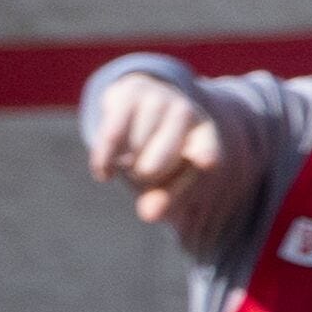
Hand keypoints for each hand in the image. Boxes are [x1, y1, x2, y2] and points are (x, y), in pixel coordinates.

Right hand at [85, 73, 237, 235]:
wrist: (140, 99)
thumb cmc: (158, 146)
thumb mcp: (169, 172)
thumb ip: (164, 198)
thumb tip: (149, 216)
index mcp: (205, 133)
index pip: (205, 151)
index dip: (206, 154)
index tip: (206, 162)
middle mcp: (185, 111)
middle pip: (157, 164)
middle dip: (143, 178)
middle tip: (142, 175)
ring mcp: (156, 100)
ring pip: (132, 152)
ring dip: (125, 166)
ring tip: (128, 162)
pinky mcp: (125, 96)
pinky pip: (112, 136)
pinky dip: (104, 160)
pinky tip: (104, 175)